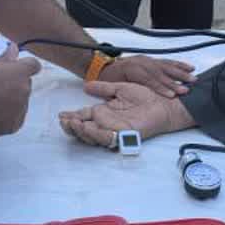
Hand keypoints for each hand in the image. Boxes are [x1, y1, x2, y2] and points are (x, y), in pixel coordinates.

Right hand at [58, 82, 193, 149]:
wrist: (163, 102)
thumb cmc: (144, 97)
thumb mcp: (119, 89)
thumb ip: (103, 88)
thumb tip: (86, 85)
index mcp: (104, 113)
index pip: (83, 117)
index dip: (71, 118)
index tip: (61, 115)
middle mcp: (107, 124)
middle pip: (84, 130)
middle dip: (72, 127)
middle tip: (64, 121)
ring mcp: (115, 131)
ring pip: (94, 137)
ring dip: (82, 132)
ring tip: (75, 124)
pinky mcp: (125, 135)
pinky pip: (109, 138)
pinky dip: (98, 135)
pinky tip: (90, 128)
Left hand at [101, 54, 196, 97]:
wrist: (107, 66)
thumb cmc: (111, 79)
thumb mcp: (112, 85)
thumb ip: (122, 91)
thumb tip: (129, 101)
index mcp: (130, 69)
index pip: (148, 79)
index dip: (160, 88)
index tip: (171, 96)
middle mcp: (141, 62)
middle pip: (160, 73)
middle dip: (174, 82)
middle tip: (186, 90)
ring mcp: (147, 60)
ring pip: (166, 66)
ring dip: (180, 73)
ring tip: (193, 80)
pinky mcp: (152, 60)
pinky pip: (167, 62)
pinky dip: (179, 65)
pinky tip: (189, 68)